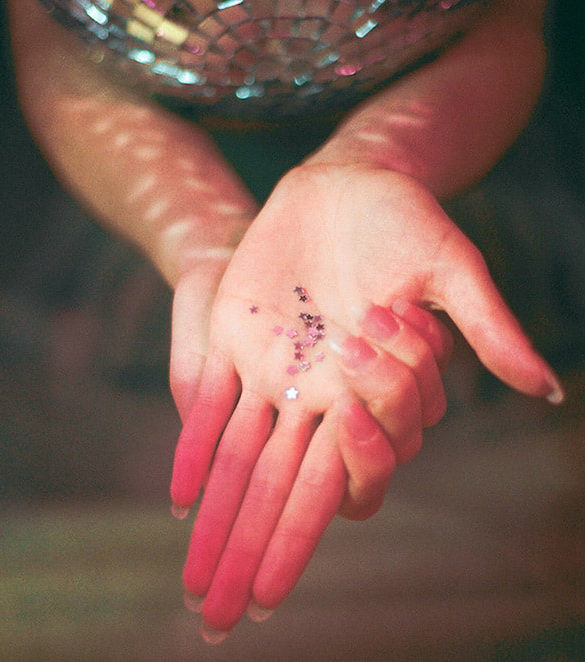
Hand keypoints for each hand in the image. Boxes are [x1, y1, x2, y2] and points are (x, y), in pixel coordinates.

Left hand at [171, 163, 559, 638]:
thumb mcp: (449, 266)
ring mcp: (273, 377)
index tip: (349, 420)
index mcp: (374, 392)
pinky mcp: (234, 346)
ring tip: (195, 586)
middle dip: (263, 553)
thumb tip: (546, 387)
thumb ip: (487, 325)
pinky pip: (212, 410)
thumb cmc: (405, 221)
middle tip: (229, 618)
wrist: (344, 183)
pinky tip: (180, 500)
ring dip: (219, 525)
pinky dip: (195, 452)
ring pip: (241, 467)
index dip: (344, 488)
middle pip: (288, 494)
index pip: (357, 471)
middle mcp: (320, 399)